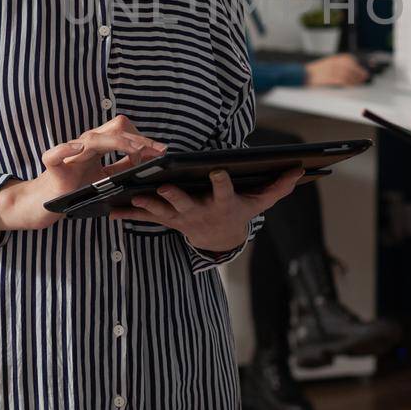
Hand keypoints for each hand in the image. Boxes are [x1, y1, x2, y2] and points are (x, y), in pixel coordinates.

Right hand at [0, 115, 166, 231]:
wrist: (44, 205)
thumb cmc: (73, 189)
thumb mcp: (104, 178)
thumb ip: (121, 167)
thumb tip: (147, 160)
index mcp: (96, 146)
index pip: (123, 132)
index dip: (143, 138)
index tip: (162, 150)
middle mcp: (83, 144)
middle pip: (113, 129)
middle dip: (138, 139)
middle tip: (158, 152)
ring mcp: (68, 153)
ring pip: (93, 138)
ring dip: (117, 143)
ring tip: (136, 151)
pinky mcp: (52, 166)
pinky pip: (56, 153)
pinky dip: (66, 149)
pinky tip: (78, 149)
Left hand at [108, 166, 304, 253]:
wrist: (220, 239)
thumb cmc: (240, 212)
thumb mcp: (260, 202)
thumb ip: (278, 187)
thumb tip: (300, 170)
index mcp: (223, 204)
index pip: (224, 192)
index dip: (221, 182)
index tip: (217, 170)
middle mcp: (201, 213)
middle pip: (187, 205)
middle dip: (175, 197)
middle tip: (163, 188)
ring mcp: (182, 218)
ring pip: (162, 212)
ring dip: (146, 206)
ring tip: (132, 196)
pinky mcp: (167, 219)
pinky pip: (145, 217)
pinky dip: (128, 214)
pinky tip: (110, 210)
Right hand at [305, 53, 368, 86]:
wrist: (304, 74)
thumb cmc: (316, 71)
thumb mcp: (328, 64)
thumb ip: (339, 66)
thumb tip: (352, 71)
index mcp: (334, 59)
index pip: (350, 59)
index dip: (358, 65)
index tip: (363, 70)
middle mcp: (334, 63)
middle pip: (351, 67)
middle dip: (359, 73)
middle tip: (364, 77)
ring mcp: (332, 70)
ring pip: (348, 74)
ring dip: (355, 79)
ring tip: (358, 83)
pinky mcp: (329, 78)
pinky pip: (342, 80)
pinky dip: (349, 83)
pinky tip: (351, 86)